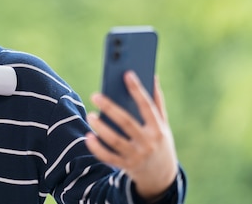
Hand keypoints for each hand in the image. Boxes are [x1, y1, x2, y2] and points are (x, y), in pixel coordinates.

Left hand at [85, 72, 177, 200]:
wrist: (162, 177)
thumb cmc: (159, 142)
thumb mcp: (163, 124)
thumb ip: (157, 101)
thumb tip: (153, 75)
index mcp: (158, 128)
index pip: (147, 107)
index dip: (138, 90)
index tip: (127, 74)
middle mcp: (148, 142)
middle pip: (127, 123)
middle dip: (110, 108)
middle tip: (95, 95)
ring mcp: (136, 156)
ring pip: (115, 141)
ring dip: (101, 128)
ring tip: (90, 114)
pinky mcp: (126, 166)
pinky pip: (108, 157)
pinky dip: (97, 148)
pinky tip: (88, 136)